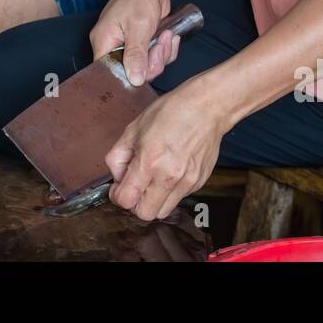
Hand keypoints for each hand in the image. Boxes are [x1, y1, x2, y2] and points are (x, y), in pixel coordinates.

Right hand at [88, 0, 177, 86]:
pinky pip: (154, 58)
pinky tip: (168, 36)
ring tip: (165, 35)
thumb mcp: (138, 27)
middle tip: (159, 45)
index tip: (146, 65)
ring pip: (146, 66)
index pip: (110, 71)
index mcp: (103, 42)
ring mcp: (128, 45)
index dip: (130, 74)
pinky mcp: (141, 43)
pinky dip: (165, 50)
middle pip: (132, 72)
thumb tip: (134, 80)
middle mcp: (113, 46)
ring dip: (162, 54)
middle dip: (152, 62)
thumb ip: (135, 55)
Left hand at [106, 81, 223, 221]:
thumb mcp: (133, 128)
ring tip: (153, 179)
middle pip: (145, 214)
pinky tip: (169, 170)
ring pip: (163, 211)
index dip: (117, 196)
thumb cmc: (170, 112)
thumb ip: (118, 157)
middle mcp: (169, 176)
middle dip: (135, 203)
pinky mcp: (199, 182)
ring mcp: (187, 182)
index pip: (126, 200)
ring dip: (153, 200)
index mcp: (149, 161)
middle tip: (135, 186)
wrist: (206, 108)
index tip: (118, 187)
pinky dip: (169, 191)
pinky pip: (178, 198)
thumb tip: (117, 177)